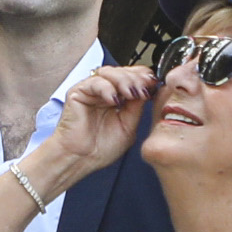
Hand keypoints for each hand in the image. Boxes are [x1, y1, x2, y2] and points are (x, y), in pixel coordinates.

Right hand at [42, 62, 153, 178]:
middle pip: (122, 71)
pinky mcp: (77, 93)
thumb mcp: (129, 126)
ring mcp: (91, 91)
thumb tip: (148, 89)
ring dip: (123, 80)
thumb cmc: (100, 148)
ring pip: (109, 73)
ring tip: (130, 93)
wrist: (81, 159)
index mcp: (118, 98)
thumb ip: (136, 107)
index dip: (143, 78)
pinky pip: (94, 82)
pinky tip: (113, 100)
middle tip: (144, 87)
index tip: (154, 84)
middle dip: (135, 78)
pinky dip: (106, 88)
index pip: (132, 78)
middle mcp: (104, 92)